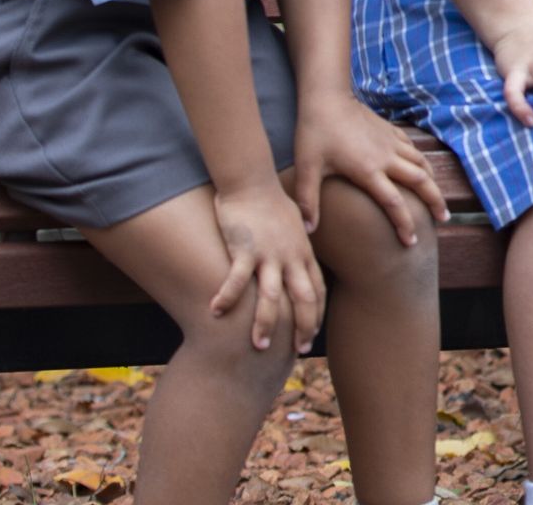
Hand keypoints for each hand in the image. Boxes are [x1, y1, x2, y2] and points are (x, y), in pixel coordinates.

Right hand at [209, 184, 325, 354]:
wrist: (252, 181)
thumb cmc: (271, 201)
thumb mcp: (296, 222)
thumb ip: (300, 240)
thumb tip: (306, 243)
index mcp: (303, 253)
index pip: (317, 291)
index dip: (316, 315)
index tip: (311, 335)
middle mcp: (291, 257)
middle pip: (303, 299)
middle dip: (303, 328)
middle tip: (298, 351)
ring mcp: (268, 255)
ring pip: (272, 297)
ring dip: (266, 324)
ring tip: (260, 346)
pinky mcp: (244, 250)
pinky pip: (236, 280)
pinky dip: (227, 298)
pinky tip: (215, 313)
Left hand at [289, 93, 448, 245]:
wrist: (327, 97)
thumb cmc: (315, 132)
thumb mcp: (307, 168)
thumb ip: (308, 200)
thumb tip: (308, 230)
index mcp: (368, 171)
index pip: (394, 203)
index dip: (405, 224)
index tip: (410, 242)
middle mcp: (386, 158)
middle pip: (421, 182)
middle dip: (435, 203)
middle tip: (443, 220)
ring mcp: (391, 143)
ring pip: (422, 164)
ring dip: (433, 182)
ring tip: (437, 198)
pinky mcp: (390, 130)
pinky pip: (413, 149)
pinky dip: (421, 162)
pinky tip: (422, 169)